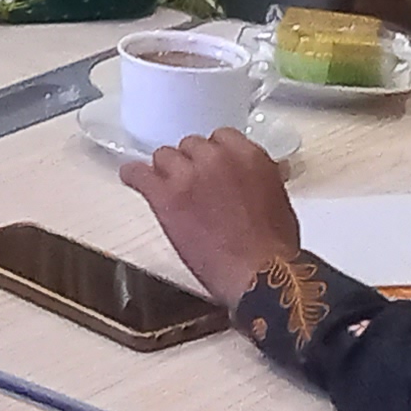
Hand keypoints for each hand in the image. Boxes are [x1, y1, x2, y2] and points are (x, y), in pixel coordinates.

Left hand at [120, 126, 303, 315]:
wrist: (260, 273)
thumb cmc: (273, 246)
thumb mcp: (276, 199)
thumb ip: (257, 177)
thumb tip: (250, 175)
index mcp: (247, 155)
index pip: (219, 137)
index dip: (212, 155)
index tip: (210, 167)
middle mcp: (216, 158)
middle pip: (190, 146)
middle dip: (191, 165)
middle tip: (193, 186)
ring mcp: (188, 175)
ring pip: (164, 156)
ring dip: (166, 173)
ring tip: (169, 190)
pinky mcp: (165, 195)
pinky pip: (137, 174)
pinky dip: (133, 176)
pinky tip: (133, 179)